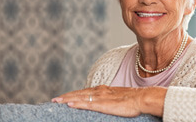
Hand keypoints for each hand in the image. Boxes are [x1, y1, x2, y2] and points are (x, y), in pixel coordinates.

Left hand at [51, 85, 166, 117]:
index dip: (74, 94)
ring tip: (57, 102)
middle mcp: (100, 91)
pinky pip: (88, 104)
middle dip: (66, 96)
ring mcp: (101, 97)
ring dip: (68, 99)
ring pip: (81, 97)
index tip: (64, 97)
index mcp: (104, 90)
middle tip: (54, 100)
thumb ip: (110, 99)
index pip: (85, 91)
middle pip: (80, 93)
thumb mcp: (118, 97)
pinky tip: (70, 105)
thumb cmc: (133, 99)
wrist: (142, 98)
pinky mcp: (104, 104)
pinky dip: (78, 103)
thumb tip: (106, 103)